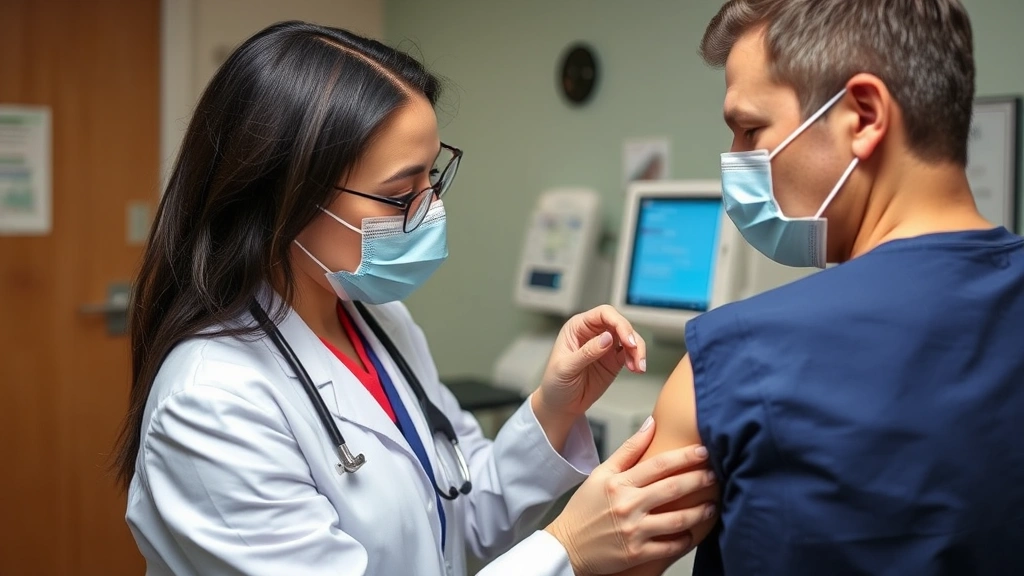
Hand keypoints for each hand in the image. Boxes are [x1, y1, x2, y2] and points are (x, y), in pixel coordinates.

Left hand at [536, 305, 646, 418]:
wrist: (560, 405)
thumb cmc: (555, 382)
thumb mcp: (566, 367)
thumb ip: (587, 352)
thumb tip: (607, 338)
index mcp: (578, 327)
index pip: (603, 314)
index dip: (618, 322)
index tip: (627, 338)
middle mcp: (593, 333)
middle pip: (620, 324)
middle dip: (631, 337)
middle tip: (635, 351)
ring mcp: (605, 346)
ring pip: (629, 338)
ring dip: (638, 350)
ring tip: (638, 366)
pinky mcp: (613, 360)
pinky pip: (630, 354)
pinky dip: (636, 360)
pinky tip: (636, 369)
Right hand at [545, 418, 715, 574]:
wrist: (566, 546)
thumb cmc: (584, 510)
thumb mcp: (600, 474)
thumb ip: (628, 449)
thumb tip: (650, 424)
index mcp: (618, 483)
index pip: (659, 464)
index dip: (685, 456)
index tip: (703, 452)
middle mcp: (627, 505)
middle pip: (673, 488)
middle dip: (699, 480)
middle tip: (715, 475)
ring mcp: (633, 531)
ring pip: (677, 520)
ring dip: (700, 512)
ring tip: (711, 505)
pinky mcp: (637, 554)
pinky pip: (670, 547)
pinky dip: (685, 540)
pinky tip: (692, 533)